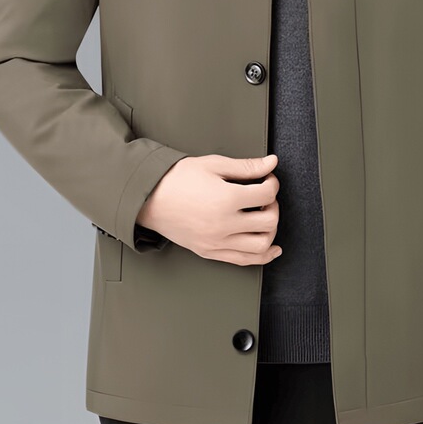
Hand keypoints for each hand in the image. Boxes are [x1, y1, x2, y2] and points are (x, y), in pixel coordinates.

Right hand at [136, 153, 281, 265]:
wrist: (148, 198)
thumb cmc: (176, 179)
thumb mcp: (213, 164)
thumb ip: (246, 166)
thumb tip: (271, 163)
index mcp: (226, 199)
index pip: (267, 194)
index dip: (272, 182)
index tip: (267, 178)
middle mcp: (224, 224)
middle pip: (269, 221)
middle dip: (274, 206)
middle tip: (266, 197)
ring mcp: (217, 242)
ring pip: (261, 246)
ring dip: (271, 231)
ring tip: (264, 217)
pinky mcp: (210, 252)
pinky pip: (245, 261)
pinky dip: (263, 256)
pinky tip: (271, 248)